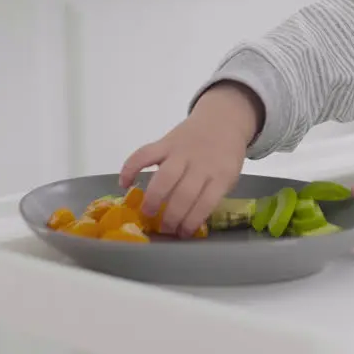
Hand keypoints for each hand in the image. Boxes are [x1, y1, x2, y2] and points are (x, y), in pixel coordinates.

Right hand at [119, 82, 261, 236]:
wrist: (222, 119)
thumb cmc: (224, 156)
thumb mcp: (228, 176)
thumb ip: (212, 194)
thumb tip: (187, 222)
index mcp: (221, 175)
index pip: (205, 203)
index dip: (191, 222)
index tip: (183, 234)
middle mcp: (200, 163)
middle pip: (183, 194)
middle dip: (171, 217)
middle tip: (164, 229)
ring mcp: (181, 151)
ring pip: (164, 177)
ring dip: (152, 199)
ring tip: (146, 213)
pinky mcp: (165, 141)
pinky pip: (144, 154)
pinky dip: (130, 168)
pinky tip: (125, 184)